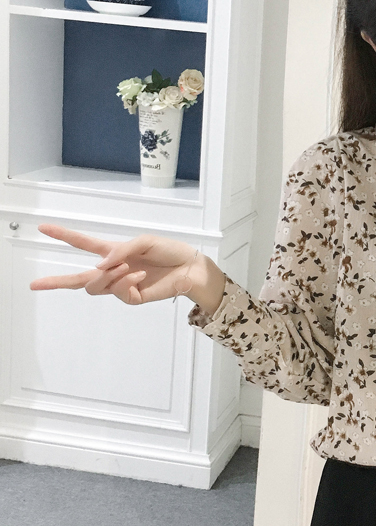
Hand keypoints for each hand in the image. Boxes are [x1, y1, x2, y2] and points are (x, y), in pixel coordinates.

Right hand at [29, 223, 198, 305]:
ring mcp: (122, 285)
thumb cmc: (170, 251)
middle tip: (35, 283)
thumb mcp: (144, 242)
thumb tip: (100, 264)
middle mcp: (114, 270)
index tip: (43, 228)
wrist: (190, 267)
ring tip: (125, 266)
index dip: (64, 235)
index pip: (84, 244)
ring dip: (107, 275)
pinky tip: (139, 274)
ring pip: (95, 286)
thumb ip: (120, 250)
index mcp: (114, 252)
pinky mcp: (132, 297)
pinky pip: (118, 291)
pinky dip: (125, 281)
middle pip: (78, 277)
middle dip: (56, 281)